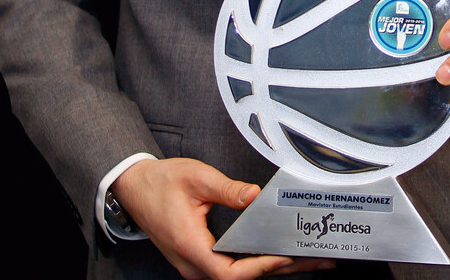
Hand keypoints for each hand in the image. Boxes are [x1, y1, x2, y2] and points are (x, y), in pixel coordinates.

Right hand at [111, 158, 335, 277]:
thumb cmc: (159, 183)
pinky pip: (229, 270)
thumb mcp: (195, 178)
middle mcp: (192, 264)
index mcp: (191, 247)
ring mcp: (194, 265)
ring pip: (236, 277)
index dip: (261, 268)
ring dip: (269, 269)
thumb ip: (227, 189)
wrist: (134, 187)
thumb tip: (254, 195)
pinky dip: (254, 264)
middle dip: (279, 270)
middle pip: (239, 279)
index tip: (284, 256)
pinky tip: (274, 256)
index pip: (231, 272)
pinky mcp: (197, 261)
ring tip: (303, 259)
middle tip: (315, 262)